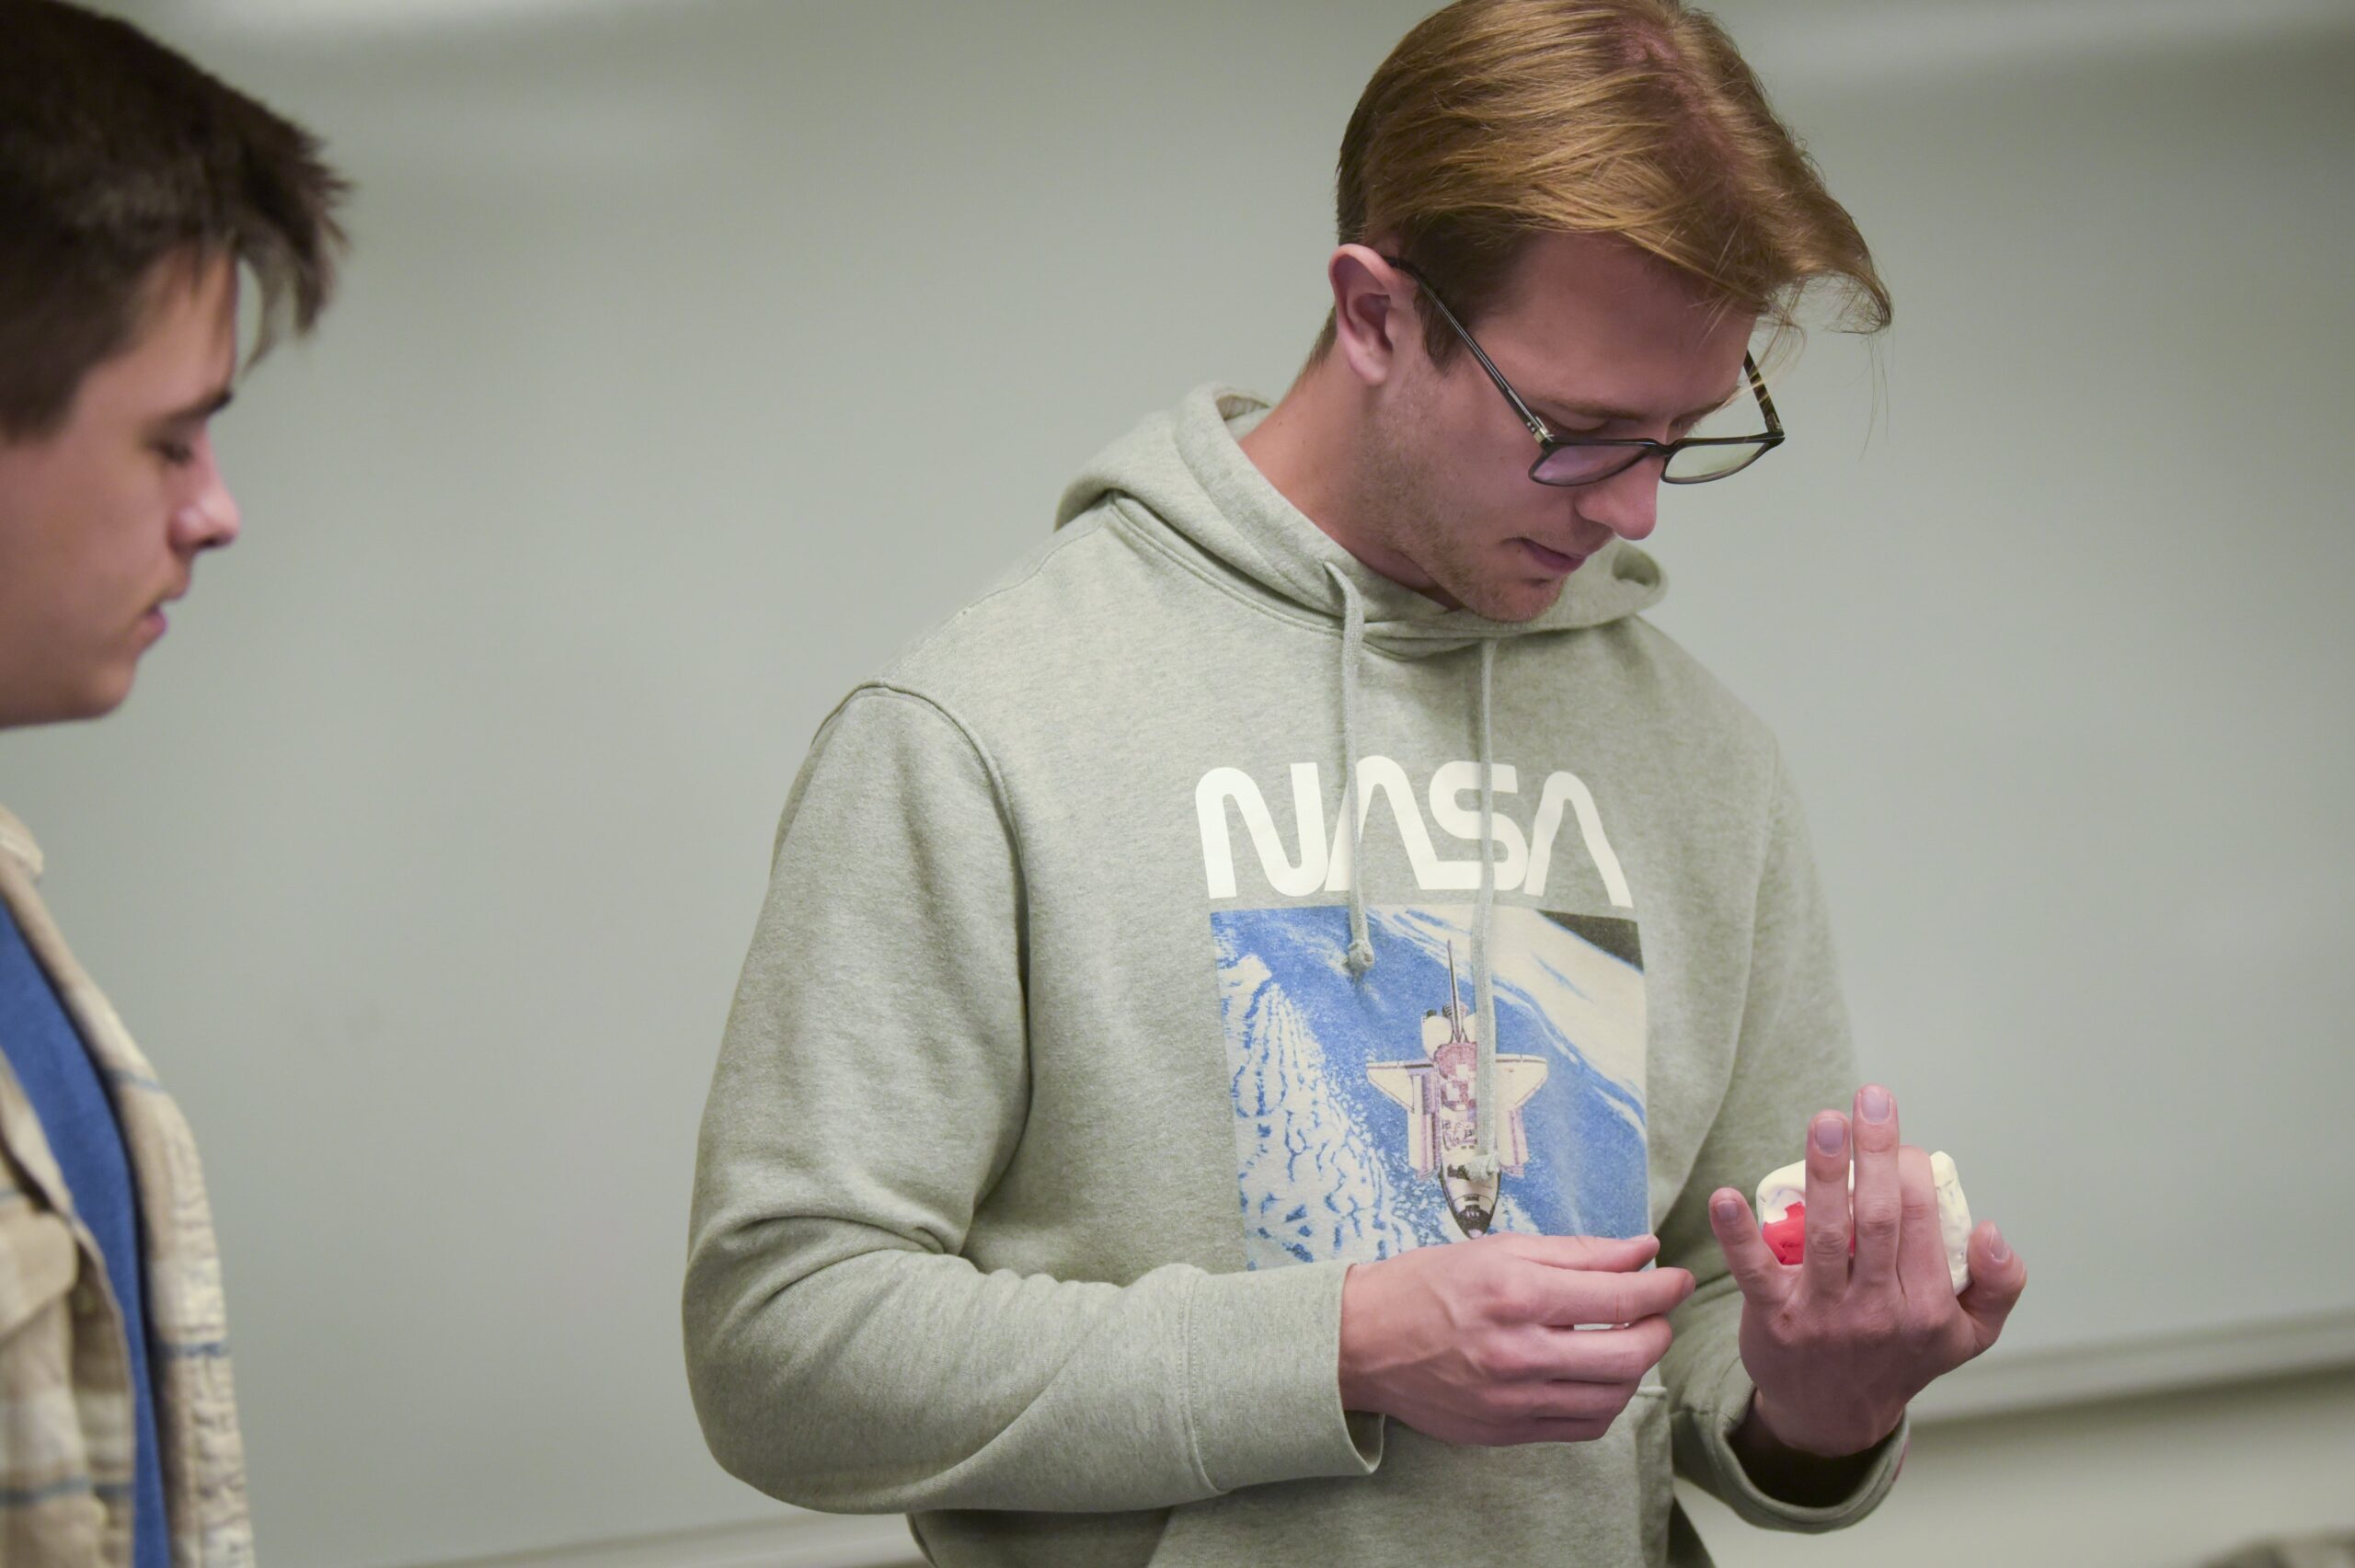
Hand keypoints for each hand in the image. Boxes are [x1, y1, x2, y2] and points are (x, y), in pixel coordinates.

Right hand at [1337, 1232, 1693, 1445]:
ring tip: (1629, 1340)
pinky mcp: (1506, 1431)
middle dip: (1659, 1329)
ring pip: (1612, 1395)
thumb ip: (1576, 1252)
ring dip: (1637, 1367)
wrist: (1363, 1341)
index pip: (1618, 1296)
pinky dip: (1606, 1401)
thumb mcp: (1498, 1249)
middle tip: (1658, 1312)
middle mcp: (1518, 1352)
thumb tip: (1642, 1249)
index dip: (1661, 1287)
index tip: (1676, 1277)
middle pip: (1628, 1353)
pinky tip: (1599, 1376)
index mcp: (1515, 1294)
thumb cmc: (1428, 1283)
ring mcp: (1512, 1399)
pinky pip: (1582, 1426)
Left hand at [1708, 1085, 2026, 1456]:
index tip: (1904, 1143)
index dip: (1912, 1171)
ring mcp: (1823, 1315)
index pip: (1922, 1221)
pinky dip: (1738, 1235)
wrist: (1833, 1416)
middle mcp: (1879, 1310)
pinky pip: (1755, 1272)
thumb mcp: (1970, 1335)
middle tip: (1870, 1098)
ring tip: (1825, 1122)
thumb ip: (2000, 1284)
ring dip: (1824, 1173)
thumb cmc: (1902, 1355)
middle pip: (1879, 1217)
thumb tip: (1990, 1228)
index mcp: (1928, 1307)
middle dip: (1876, 1153)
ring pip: (1827, 1233)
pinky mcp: (1773, 1319)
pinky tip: (1725, 1197)